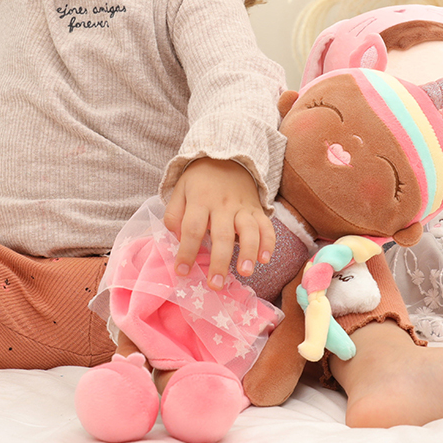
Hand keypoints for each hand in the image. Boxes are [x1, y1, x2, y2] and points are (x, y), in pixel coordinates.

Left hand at [163, 158, 274, 289]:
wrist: (226, 157)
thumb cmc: (199, 182)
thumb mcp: (179, 191)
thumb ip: (174, 214)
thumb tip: (177, 239)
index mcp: (200, 200)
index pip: (192, 228)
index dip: (186, 252)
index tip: (182, 272)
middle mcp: (222, 205)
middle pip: (221, 235)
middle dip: (219, 262)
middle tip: (215, 285)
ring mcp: (242, 207)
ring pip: (248, 231)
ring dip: (248, 252)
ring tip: (245, 272)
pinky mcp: (257, 209)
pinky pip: (266, 226)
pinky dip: (268, 242)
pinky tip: (265, 259)